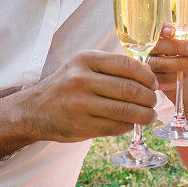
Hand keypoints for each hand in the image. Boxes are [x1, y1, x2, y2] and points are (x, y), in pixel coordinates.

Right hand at [20, 49, 158, 142]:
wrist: (33, 110)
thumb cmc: (65, 86)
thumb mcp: (82, 66)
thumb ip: (110, 67)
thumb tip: (147, 74)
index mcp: (86, 60)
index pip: (127, 65)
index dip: (147, 75)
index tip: (154, 83)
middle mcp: (82, 79)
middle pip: (129, 88)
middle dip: (149, 97)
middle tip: (154, 101)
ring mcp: (80, 104)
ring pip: (125, 110)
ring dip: (144, 114)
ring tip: (149, 115)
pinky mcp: (81, 126)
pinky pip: (115, 127)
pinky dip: (128, 126)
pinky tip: (131, 123)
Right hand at [148, 24, 187, 95]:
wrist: (171, 74)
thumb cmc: (176, 54)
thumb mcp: (185, 44)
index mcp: (154, 36)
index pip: (155, 30)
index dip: (162, 29)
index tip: (173, 31)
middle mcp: (146, 48)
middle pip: (159, 46)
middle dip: (178, 48)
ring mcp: (146, 64)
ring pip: (160, 64)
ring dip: (179, 63)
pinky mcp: (149, 78)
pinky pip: (160, 79)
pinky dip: (174, 77)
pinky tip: (187, 74)